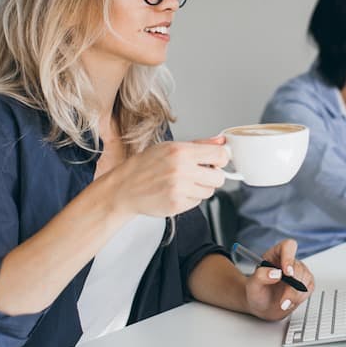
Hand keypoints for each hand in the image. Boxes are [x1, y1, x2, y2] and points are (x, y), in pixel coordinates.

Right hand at [107, 136, 229, 216]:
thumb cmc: (145, 166)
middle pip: (219, 177)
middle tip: (200, 174)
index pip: (220, 155)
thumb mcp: (169, 147)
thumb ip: (198, 145)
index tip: (216, 161)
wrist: (124, 188)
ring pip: (209, 191)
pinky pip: (197, 202)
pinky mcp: (177, 205)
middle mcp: (181, 170)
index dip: (221, 159)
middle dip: (213, 176)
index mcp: (181, 151)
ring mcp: (179, 189)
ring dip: (201, 188)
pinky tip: (176, 192)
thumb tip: (221, 141)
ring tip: (184, 183)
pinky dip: (190, 198)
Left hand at [244, 238, 314, 320]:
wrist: (262, 306)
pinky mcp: (306, 282)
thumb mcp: (252, 285)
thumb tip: (276, 273)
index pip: (287, 246)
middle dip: (292, 286)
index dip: (289, 258)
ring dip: (295, 294)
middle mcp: (288, 261)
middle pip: (298, 267)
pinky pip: (309, 288)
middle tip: (283, 300)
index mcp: (275, 254)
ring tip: (283, 303)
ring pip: (305, 278)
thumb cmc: (257, 292)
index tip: (287, 273)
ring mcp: (298, 271)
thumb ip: (260, 276)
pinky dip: (300, 298)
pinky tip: (289, 302)